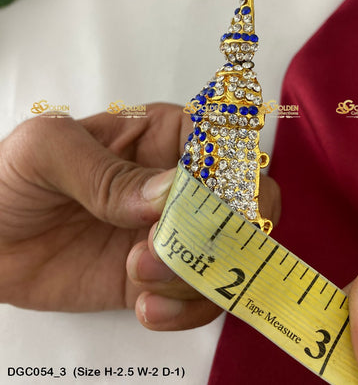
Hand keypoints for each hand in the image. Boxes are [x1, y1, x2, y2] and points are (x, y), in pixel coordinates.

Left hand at [0, 103, 280, 327]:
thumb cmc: (10, 177)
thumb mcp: (47, 152)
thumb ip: (105, 170)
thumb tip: (168, 195)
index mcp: (162, 134)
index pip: (225, 140)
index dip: (235, 167)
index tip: (214, 198)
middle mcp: (178, 182)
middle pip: (247, 199)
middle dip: (228, 228)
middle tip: (176, 242)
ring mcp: (172, 232)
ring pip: (229, 254)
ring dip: (196, 274)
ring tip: (135, 274)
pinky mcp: (159, 276)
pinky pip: (200, 296)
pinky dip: (188, 309)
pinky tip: (147, 307)